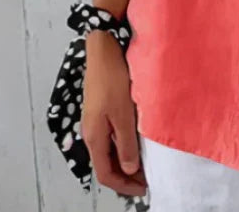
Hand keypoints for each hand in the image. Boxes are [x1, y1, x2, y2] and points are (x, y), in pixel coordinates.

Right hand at [81, 30, 146, 194]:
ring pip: (109, 151)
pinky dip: (123, 145)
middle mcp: (92, 133)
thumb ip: (125, 144)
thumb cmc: (112, 79)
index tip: (144, 189)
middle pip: (106, 165)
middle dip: (126, 176)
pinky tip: (137, 141)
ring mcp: (95, 122)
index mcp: (94, 137)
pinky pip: (111, 137)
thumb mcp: (123, 114)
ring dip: (125, 161)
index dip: (124, 186)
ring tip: (145, 163)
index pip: (106, 174)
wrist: (103, 50)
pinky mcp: (101, 110)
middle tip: (147, 179)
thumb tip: (129, 169)